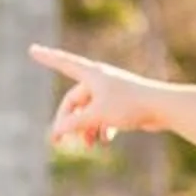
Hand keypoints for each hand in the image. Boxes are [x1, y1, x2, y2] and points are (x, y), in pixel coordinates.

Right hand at [30, 44, 170, 149]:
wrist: (163, 107)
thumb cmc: (130, 105)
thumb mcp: (96, 115)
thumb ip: (74, 123)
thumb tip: (57, 131)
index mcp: (92, 74)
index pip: (63, 63)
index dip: (47, 58)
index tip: (32, 49)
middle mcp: (100, 80)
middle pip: (74, 101)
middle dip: (68, 122)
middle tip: (58, 142)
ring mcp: (111, 92)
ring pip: (88, 111)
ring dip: (85, 129)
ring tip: (88, 145)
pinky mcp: (122, 104)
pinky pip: (103, 116)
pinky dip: (101, 128)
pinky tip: (105, 140)